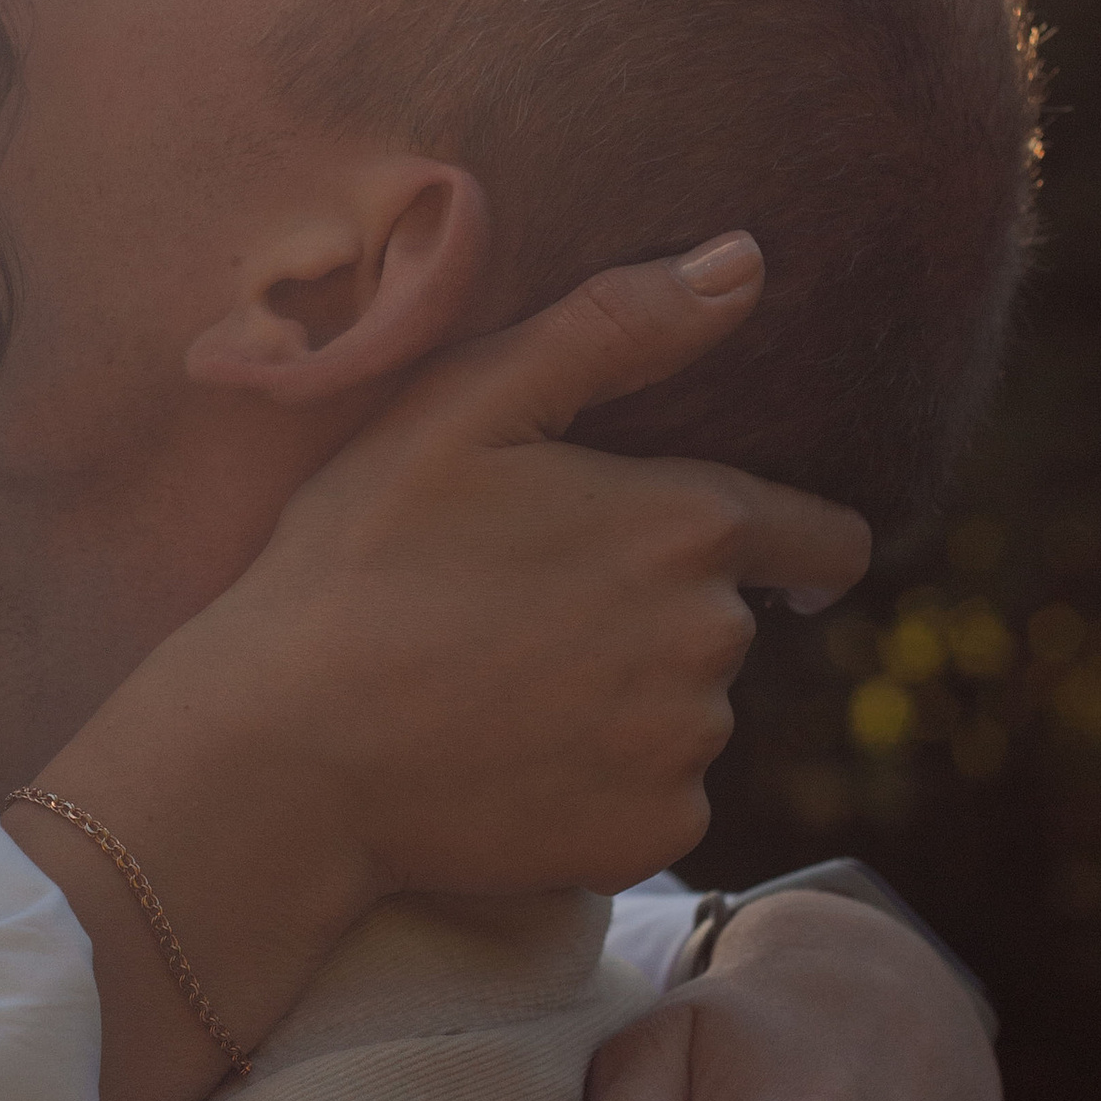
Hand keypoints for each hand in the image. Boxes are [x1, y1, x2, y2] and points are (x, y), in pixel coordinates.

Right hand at [23, 236, 869, 1100]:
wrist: (280, 753)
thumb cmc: (355, 561)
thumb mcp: (461, 407)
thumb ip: (614, 327)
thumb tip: (747, 261)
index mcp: (686, 526)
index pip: (820, 540)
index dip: (794, 543)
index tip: (765, 562)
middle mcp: (711, 642)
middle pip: (725, 626)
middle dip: (653, 615)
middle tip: (523, 615)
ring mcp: (681, 750)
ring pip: (685, 716)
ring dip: (623, 702)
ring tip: (497, 690)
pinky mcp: (645, 840)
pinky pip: (654, 802)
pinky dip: (599, 788)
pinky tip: (504, 764)